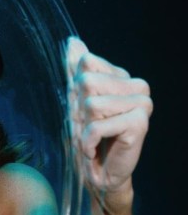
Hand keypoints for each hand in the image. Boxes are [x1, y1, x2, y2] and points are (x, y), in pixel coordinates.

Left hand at [65, 37, 151, 197]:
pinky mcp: (140, 122)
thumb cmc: (89, 138)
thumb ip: (75, 70)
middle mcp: (137, 86)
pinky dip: (87, 141)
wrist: (99, 173)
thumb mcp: (76, 102)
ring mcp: (142, 103)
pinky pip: (97, 126)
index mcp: (122, 77)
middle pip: (87, 82)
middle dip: (78, 110)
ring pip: (91, 104)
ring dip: (83, 127)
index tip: (84, 110)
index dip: (75, 90)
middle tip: (89, 127)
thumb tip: (72, 41)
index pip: (86, 63)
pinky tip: (95, 148)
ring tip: (94, 138)